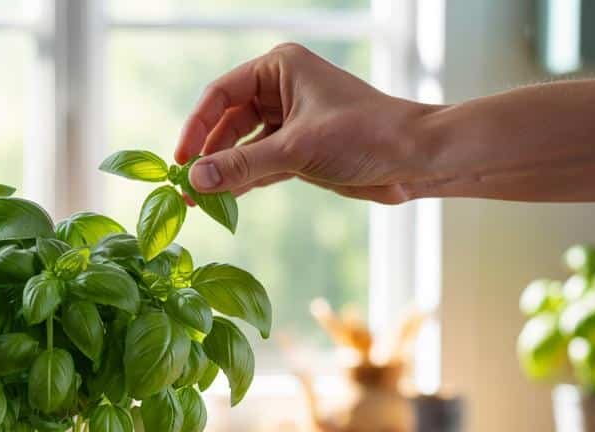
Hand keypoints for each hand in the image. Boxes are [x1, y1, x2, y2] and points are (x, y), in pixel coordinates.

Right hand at [174, 43, 441, 203]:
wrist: (414, 158)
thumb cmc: (365, 135)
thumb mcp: (297, 149)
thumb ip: (243, 165)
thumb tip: (195, 179)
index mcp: (279, 69)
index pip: (221, 94)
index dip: (197, 127)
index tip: (179, 159)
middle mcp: (281, 90)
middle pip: (227, 122)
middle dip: (208, 154)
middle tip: (186, 187)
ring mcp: (289, 122)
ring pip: (242, 146)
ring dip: (223, 172)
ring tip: (199, 200)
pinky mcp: (298, 151)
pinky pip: (259, 165)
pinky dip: (243, 182)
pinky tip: (223, 200)